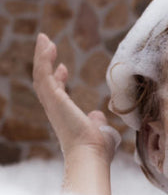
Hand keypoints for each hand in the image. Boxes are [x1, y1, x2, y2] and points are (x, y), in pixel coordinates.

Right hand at [33, 33, 119, 163]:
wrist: (92, 155)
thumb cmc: (97, 148)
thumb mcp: (99, 129)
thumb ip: (96, 121)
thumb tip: (97, 116)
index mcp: (65, 115)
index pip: (57, 93)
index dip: (59, 79)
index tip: (64, 67)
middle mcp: (55, 109)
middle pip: (44, 81)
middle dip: (45, 62)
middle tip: (47, 45)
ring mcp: (52, 104)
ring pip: (40, 76)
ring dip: (42, 57)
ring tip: (45, 39)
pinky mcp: (54, 99)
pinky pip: (44, 75)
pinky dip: (44, 60)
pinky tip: (48, 46)